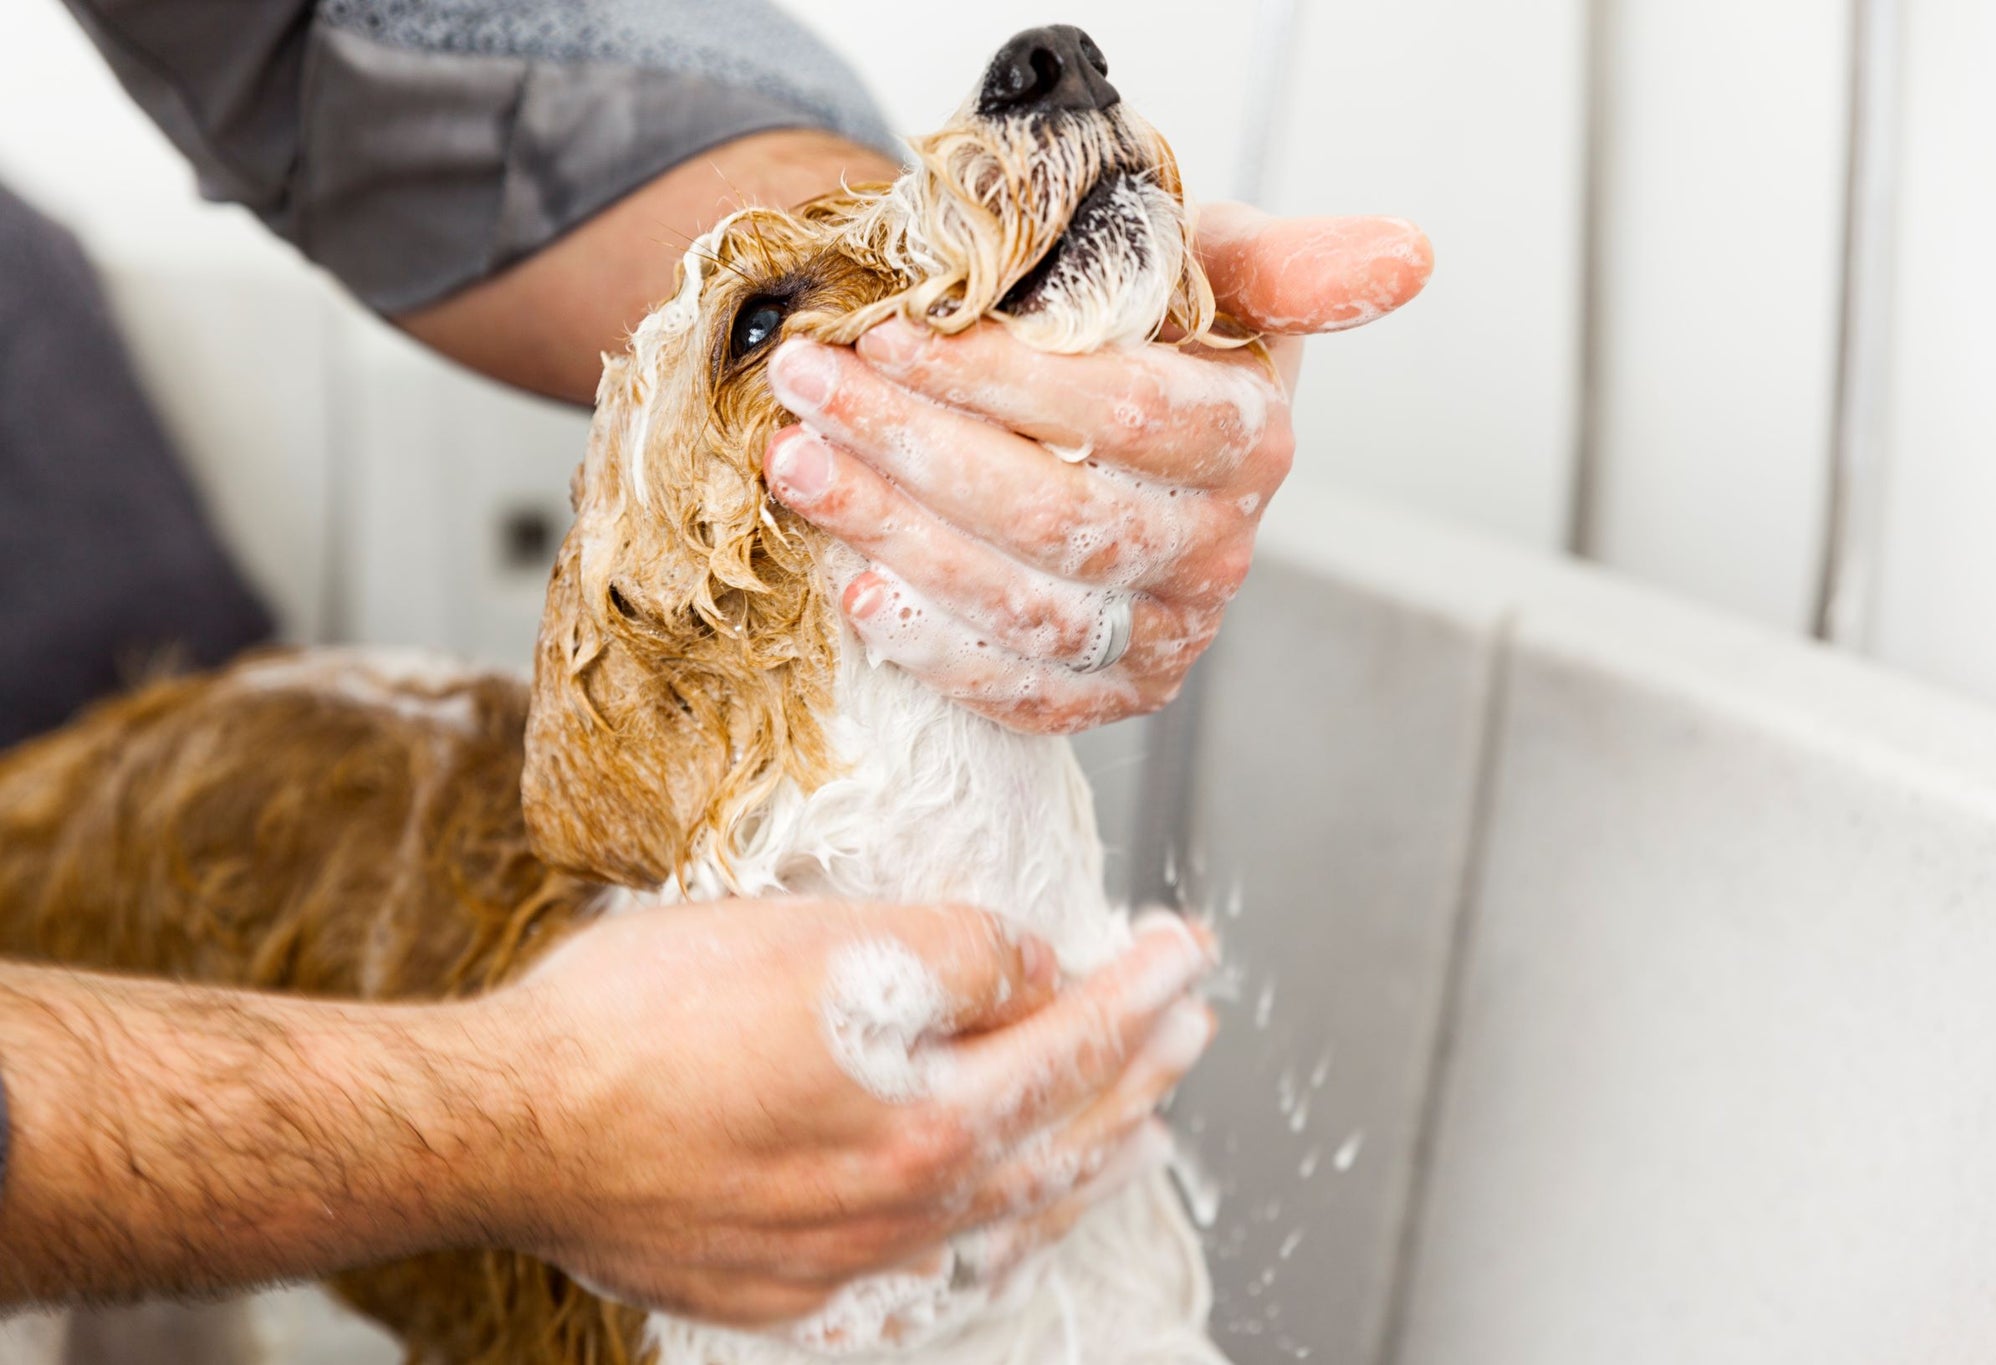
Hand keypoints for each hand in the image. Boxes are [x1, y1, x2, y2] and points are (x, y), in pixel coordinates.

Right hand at [478, 899, 1216, 1330]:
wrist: (510, 1128)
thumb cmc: (643, 1021)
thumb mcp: (819, 939)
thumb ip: (953, 952)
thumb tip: (1029, 968)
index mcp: (927, 1118)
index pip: (1073, 1042)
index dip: (1140, 989)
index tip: (1186, 953)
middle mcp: (906, 1208)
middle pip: (1061, 1140)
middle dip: (1137, 1075)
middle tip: (1188, 1027)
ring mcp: (850, 1263)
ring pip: (1008, 1219)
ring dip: (1085, 1163)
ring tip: (1139, 1132)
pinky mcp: (790, 1291)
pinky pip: (932, 1268)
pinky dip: (993, 1234)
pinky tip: (1007, 1219)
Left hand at [763, 203, 1433, 733]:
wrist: (1098, 421)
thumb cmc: (1141, 332)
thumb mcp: (1206, 267)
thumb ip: (1285, 261)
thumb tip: (1411, 254)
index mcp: (1251, 438)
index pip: (1124, 412)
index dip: (999, 378)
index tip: (888, 333)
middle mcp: (1220, 549)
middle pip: (1058, 514)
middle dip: (915, 448)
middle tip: (809, 389)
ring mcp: (1169, 634)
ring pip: (1026, 605)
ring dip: (895, 537)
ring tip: (799, 465)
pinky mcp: (1112, 695)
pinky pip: (1021, 693)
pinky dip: (932, 648)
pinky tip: (855, 588)